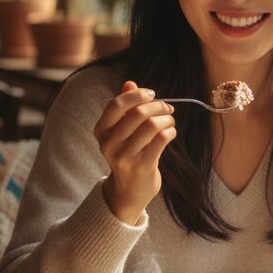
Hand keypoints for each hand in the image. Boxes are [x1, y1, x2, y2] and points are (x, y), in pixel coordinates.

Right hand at [95, 80, 175, 224]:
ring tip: (170, 120)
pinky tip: (171, 132)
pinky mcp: (142, 166)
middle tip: (168, 108)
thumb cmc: (128, 152)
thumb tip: (130, 83)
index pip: (117, 104)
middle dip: (158, 106)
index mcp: (101, 131)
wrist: (129, 190)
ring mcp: (125, 156)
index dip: (137, 95)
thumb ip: (125, 107)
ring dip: (167, 118)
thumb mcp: (122, 130)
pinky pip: (162, 139)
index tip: (151, 94)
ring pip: (152, 125)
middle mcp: (109, 144)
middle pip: (138, 113)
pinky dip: (170, 131)